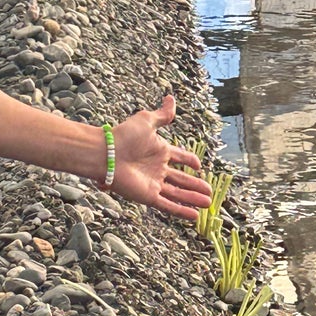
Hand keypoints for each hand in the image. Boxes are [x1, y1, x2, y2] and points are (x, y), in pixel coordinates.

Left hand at [109, 94, 211, 222]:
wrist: (106, 153)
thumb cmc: (124, 135)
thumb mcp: (147, 121)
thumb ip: (162, 115)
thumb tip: (171, 98)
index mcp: (159, 151)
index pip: (179, 157)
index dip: (190, 161)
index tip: (199, 166)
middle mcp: (158, 168)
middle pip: (181, 179)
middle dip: (196, 185)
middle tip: (209, 191)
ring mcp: (154, 183)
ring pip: (178, 193)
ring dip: (193, 199)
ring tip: (208, 203)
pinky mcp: (148, 196)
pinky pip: (168, 205)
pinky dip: (181, 211)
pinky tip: (194, 217)